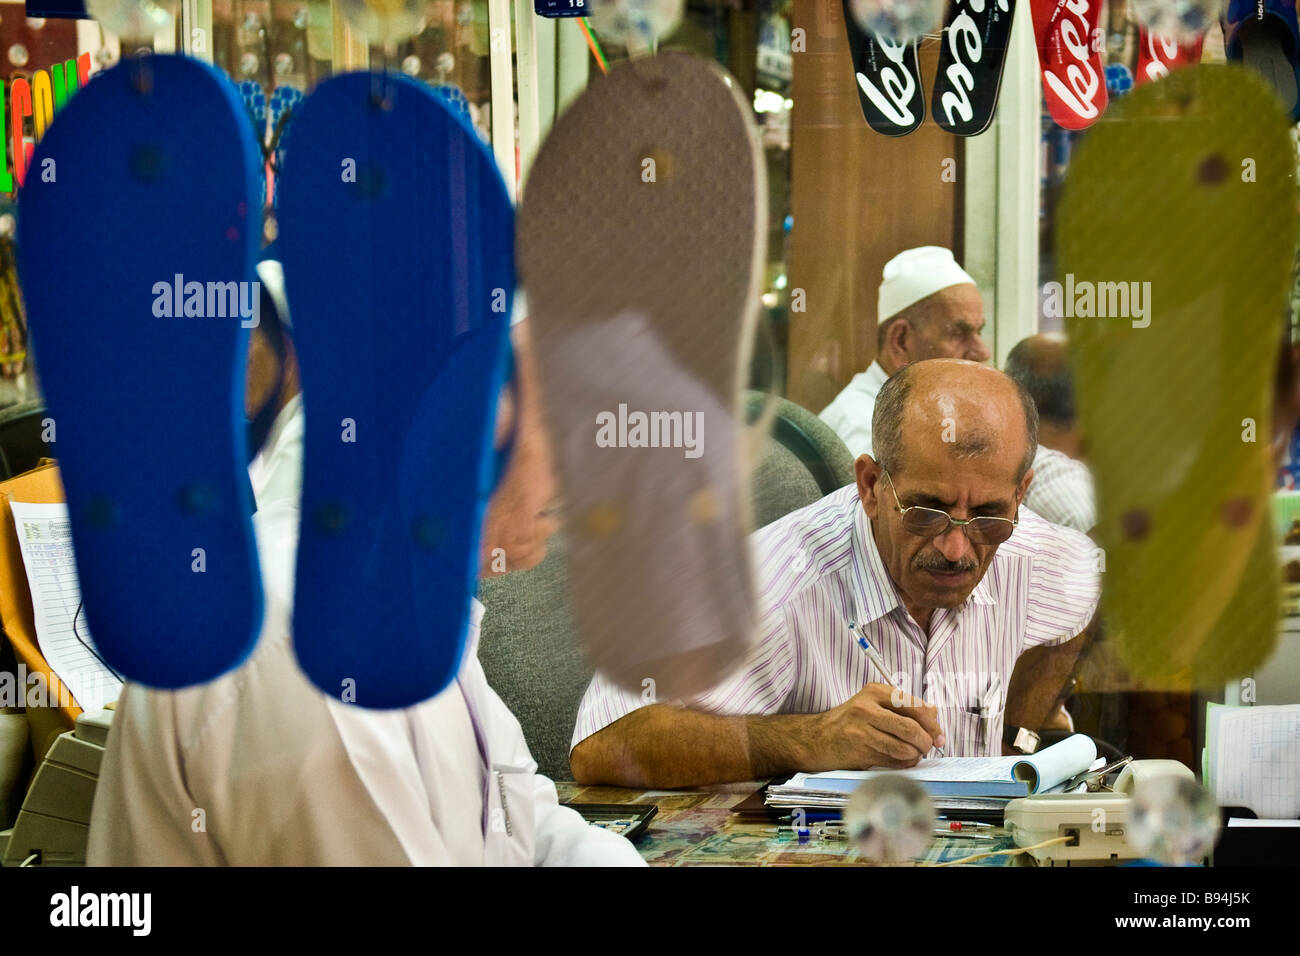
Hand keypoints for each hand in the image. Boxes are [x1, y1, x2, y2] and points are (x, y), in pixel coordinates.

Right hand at [805, 683, 945, 770]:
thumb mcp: (874, 703)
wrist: (818, 738)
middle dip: (926, 742)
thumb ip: (903, 706)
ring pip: (903, 748)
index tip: (938, 735)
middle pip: (910, 728)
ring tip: (914, 754)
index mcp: (875, 692)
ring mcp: (862, 731)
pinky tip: (902, 760)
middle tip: (928, 747)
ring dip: (915, 755)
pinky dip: (904, 764)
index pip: (915, 707)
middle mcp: (867, 709)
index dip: (932, 724)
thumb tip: (934, 716)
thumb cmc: (851, 721)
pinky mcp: (860, 752)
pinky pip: (893, 761)